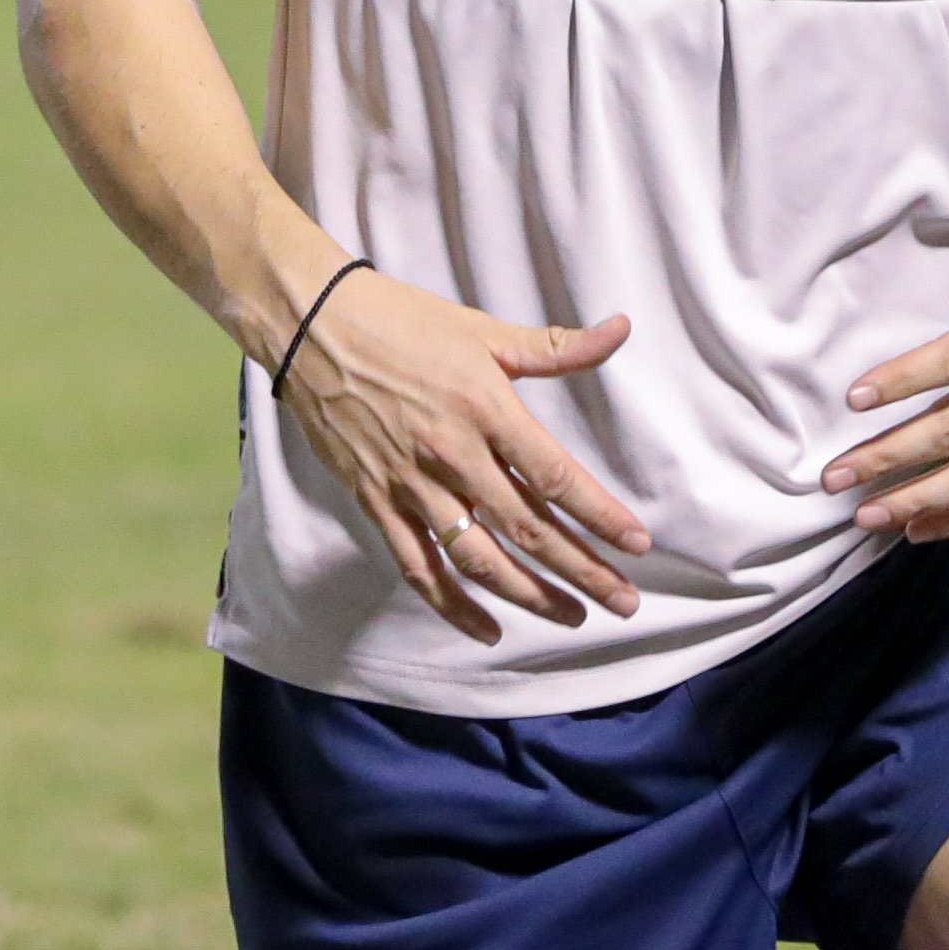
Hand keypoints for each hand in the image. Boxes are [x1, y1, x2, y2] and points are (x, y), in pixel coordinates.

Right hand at [274, 266, 652, 639]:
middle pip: (527, 527)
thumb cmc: (401, 319)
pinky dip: (453, 605)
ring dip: (530, 595)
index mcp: (484, 406)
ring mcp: (410, 482)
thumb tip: (621, 330)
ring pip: (477, 557)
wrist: (310, 325)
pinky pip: (418, 566)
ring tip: (573, 616)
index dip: (599, 514)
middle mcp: (451, 452)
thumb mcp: (483, 329)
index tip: (637, 545)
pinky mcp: (375, 500)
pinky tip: (488, 630)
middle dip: (582, 570)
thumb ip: (555, 346)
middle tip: (625, 602)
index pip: (553, 475)